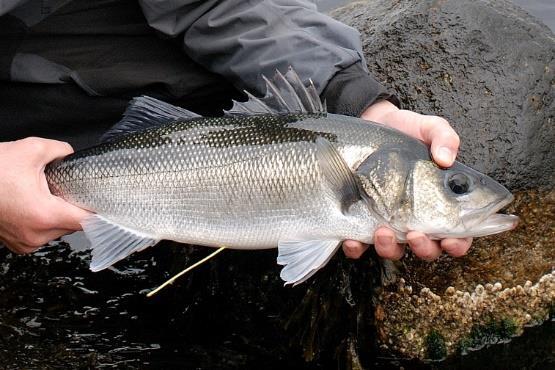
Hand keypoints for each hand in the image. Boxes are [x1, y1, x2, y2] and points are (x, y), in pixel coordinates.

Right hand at [0, 138, 89, 253]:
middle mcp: (36, 235)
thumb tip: (72, 155)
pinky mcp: (17, 244)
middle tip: (67, 189)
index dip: (98, 210)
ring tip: (45, 195)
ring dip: (58, 214)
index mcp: (44, 215)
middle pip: (73, 225)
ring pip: (58, 230)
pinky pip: (42, 234)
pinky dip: (44, 221)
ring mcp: (25, 243)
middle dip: (74, 207)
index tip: (105, 202)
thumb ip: (61, 151)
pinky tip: (34, 204)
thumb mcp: (31, 150)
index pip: (86, 220)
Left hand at [342, 100, 471, 260]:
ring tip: (383, 231)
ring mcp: (387, 221)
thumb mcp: (429, 128)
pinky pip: (359, 244)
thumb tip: (447, 158)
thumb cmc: (407, 131)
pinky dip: (356, 248)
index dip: (458, 244)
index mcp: (439, 203)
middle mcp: (415, 218)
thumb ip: (444, 138)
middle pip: (427, 249)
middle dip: (423, 248)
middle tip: (415, 233)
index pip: (458, 235)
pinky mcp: (361, 220)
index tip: (450, 240)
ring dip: (389, 248)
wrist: (372, 125)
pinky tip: (352, 239)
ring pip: (393, 251)